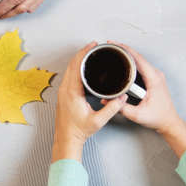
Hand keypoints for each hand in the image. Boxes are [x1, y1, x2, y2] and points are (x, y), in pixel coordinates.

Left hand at [52, 42, 127, 162]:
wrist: (67, 139)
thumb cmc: (79, 131)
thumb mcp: (98, 120)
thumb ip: (112, 108)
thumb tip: (122, 97)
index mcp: (72, 92)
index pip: (76, 66)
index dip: (84, 53)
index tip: (92, 46)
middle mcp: (65, 89)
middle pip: (72, 64)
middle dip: (82, 53)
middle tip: (93, 46)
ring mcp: (62, 91)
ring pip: (69, 69)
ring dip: (78, 60)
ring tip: (89, 54)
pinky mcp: (63, 94)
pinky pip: (69, 75)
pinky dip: (75, 67)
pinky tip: (82, 68)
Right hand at [106, 41, 185, 156]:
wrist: (169, 122)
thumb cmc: (158, 118)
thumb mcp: (137, 115)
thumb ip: (120, 108)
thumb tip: (107, 100)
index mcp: (154, 79)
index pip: (138, 59)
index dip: (125, 49)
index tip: (115, 44)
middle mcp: (156, 74)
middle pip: (138, 56)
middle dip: (123, 50)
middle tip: (110, 47)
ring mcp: (155, 75)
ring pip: (139, 60)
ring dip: (127, 55)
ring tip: (114, 52)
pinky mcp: (153, 78)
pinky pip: (141, 66)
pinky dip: (131, 61)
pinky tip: (123, 62)